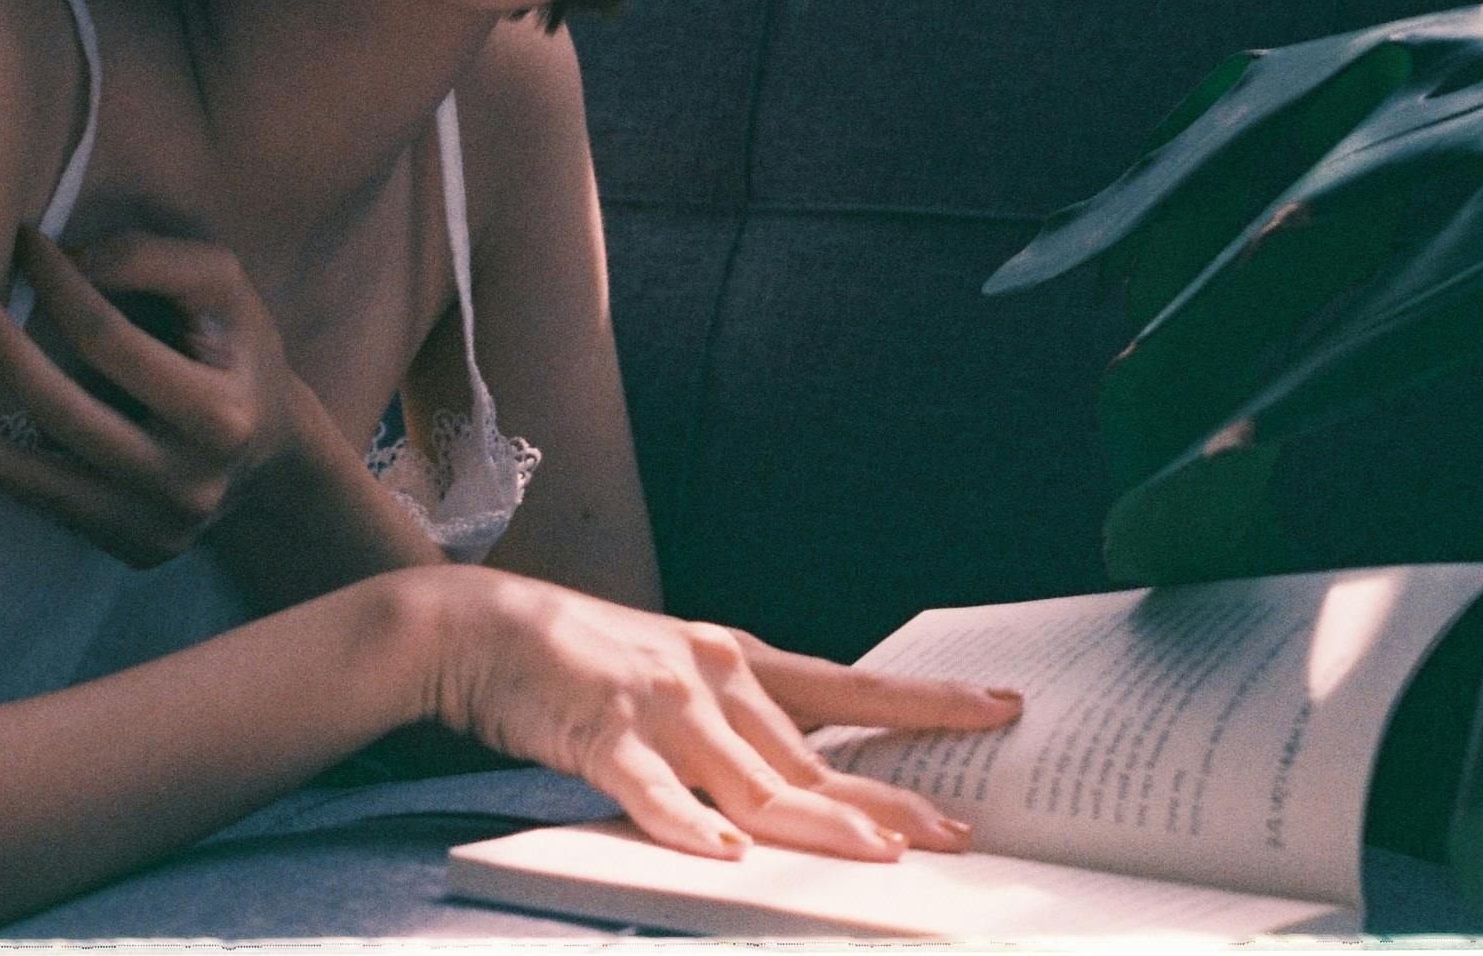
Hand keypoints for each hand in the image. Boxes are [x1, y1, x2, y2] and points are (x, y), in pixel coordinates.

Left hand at [0, 228, 302, 568]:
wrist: (272, 454)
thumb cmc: (238, 350)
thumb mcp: (222, 286)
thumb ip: (150, 259)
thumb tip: (64, 261)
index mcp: (220, 414)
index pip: (112, 342)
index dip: (60, 287)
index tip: (24, 241)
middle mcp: (186, 484)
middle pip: (63, 413)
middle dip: (2, 349)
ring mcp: (153, 530)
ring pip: (35, 479)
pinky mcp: (128, 551)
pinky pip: (42, 503)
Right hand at [417, 570, 1021, 863]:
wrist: (481, 626)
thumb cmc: (585, 661)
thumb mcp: (678, 676)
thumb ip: (740, 726)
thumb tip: (810, 780)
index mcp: (737, 662)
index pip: (851, 687)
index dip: (926, 703)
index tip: (1001, 705)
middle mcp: (713, 678)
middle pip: (814, 757)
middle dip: (891, 799)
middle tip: (961, 833)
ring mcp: (660, 707)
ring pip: (752, 781)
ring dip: (818, 823)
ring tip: (880, 856)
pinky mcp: (601, 735)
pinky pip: (651, 791)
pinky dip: (686, 825)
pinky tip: (721, 855)